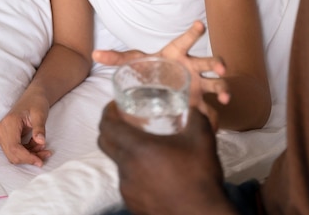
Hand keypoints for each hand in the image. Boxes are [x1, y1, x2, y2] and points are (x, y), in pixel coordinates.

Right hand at [0, 92, 51, 166]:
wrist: (32, 97)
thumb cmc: (36, 103)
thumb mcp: (40, 114)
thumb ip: (39, 128)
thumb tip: (41, 142)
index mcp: (9, 123)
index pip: (14, 148)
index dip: (27, 157)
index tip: (40, 161)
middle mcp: (1, 130)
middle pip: (12, 154)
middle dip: (29, 158)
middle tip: (45, 154)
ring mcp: (1, 134)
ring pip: (13, 154)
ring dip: (29, 155)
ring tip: (43, 148)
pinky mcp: (4, 138)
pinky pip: (14, 151)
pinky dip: (27, 151)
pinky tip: (37, 145)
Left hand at [92, 21, 229, 125]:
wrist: (159, 89)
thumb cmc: (151, 70)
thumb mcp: (135, 63)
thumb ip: (117, 59)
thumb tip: (95, 54)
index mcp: (177, 54)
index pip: (185, 41)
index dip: (193, 32)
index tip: (199, 24)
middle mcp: (192, 68)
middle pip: (208, 62)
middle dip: (217, 63)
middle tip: (220, 68)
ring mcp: (199, 85)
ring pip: (216, 84)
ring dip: (223, 88)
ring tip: (226, 97)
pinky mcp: (200, 103)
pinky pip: (210, 110)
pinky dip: (214, 117)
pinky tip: (215, 124)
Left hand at [98, 101, 234, 214]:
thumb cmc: (199, 176)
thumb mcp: (202, 139)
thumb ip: (196, 116)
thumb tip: (194, 105)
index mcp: (137, 149)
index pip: (107, 126)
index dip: (107, 112)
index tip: (115, 105)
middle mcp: (125, 168)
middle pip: (106, 144)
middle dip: (112, 129)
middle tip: (126, 121)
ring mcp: (127, 189)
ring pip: (119, 164)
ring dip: (127, 152)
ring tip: (148, 148)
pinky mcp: (132, 204)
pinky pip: (128, 182)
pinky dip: (135, 172)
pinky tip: (155, 172)